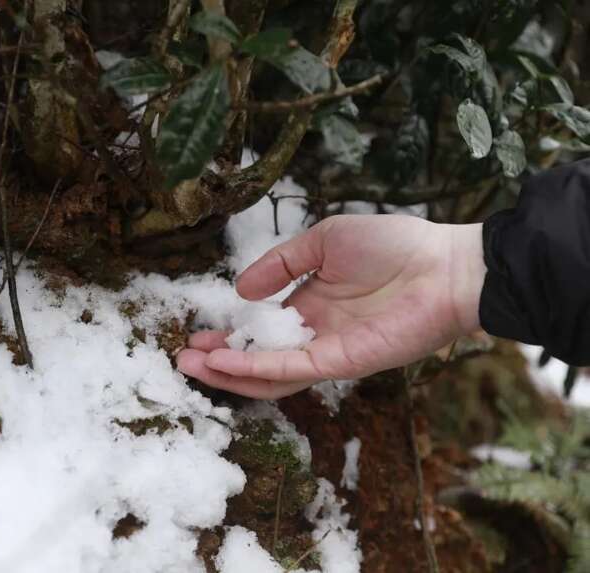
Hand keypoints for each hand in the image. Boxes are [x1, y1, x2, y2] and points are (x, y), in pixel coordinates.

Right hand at [176, 215, 484, 398]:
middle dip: (219, 359)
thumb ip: (281, 264)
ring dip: (231, 372)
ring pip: (270, 375)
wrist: (445, 265)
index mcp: (309, 305)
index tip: (196, 332)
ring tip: (193, 365)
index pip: (260, 330)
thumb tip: (240, 290)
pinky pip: (293, 370)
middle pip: (258, 359)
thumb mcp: (323, 241)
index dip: (228, 334)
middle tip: (183, 356)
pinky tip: (227, 362)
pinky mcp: (342, 363)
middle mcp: (314, 334)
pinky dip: (258, 369)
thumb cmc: (392, 245)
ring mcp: (327, 352)